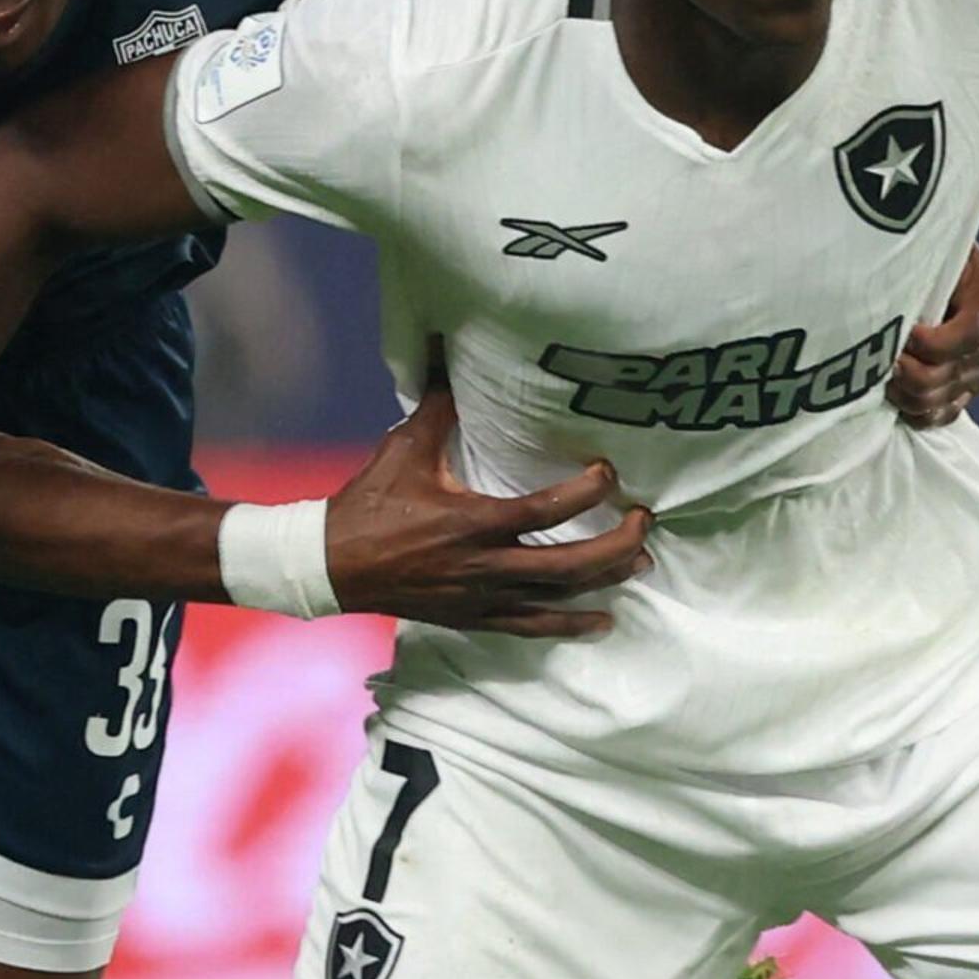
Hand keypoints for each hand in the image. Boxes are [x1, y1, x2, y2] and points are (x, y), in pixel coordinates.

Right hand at [324, 374, 653, 636]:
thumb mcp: (405, 448)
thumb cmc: (370, 504)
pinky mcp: (476, 617)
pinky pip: (533, 627)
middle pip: (569, 565)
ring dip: (606, 581)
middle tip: (645, 523)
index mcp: (472, 521)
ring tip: (642, 564)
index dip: (586, 492)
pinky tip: (603, 619)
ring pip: (559, 598)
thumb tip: (449, 351)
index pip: (545, 510)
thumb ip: (440, 407)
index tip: (610, 473)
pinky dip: (571, 624)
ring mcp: (483, 597)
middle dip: (615, 546)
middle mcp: (484, 565)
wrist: (333, 566)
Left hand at [893, 248, 978, 427]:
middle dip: (906, 369)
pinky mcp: (970, 390)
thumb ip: (921, 266)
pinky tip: (892, 391)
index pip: (970, 334)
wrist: (931, 267)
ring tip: (878, 371)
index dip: (930, 342)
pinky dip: (913, 410)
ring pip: (941, 400)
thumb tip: (892, 294)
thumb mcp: (927, 247)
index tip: (902, 332)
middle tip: (876, 354)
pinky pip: (942, 415)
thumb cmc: (923, 249)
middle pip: (950, 373)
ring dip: (902, 390)